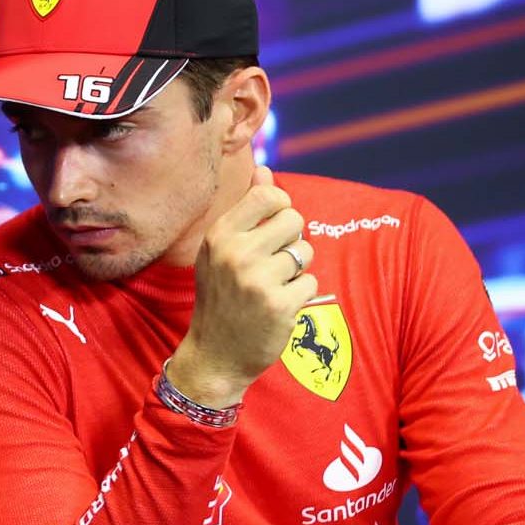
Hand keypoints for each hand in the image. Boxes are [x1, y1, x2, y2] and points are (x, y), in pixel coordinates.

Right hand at [169, 165, 318, 407]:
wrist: (214, 355)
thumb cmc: (221, 297)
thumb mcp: (222, 250)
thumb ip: (246, 210)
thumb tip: (265, 169)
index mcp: (220, 235)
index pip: (269, 196)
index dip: (280, 208)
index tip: (272, 229)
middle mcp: (235, 253)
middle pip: (294, 220)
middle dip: (291, 241)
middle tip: (272, 264)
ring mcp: (257, 279)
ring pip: (305, 252)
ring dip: (297, 270)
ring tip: (273, 287)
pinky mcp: (279, 305)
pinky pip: (310, 282)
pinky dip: (300, 295)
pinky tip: (278, 307)